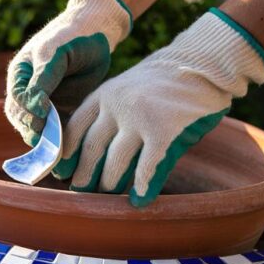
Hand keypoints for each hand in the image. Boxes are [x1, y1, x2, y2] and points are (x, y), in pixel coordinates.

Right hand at [4, 0, 131, 146]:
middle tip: (50, 145)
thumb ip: (44, 80)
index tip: (43, 122)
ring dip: (44, 139)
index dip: (28, 114)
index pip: (17, 102)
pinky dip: (58, 139)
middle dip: (34, 132)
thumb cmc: (74, 36)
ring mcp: (42, 101)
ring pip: (35, 127)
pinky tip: (67, 149)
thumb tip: (34, 108)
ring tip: (57, 152)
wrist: (96, 31)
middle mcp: (26, 90)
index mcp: (19, 74)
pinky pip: (53, 128)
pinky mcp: (59, 109)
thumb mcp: (56, 53)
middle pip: (22, 119)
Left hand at [61, 8, 263, 206]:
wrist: (203, 64)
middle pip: (92, 148)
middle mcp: (117, 106)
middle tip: (80, 191)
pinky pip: (147, 167)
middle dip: (84, 173)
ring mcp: (140, 119)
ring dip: (110, 182)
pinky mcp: (164, 132)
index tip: (60, 171)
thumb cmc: (162, 83)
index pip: (74, 128)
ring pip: (116, 161)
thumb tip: (87, 147)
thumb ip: (108, 111)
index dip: (65, 153)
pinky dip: (142, 187)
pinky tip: (139, 200)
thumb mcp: (126, 87)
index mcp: (104, 95)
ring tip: (107, 194)